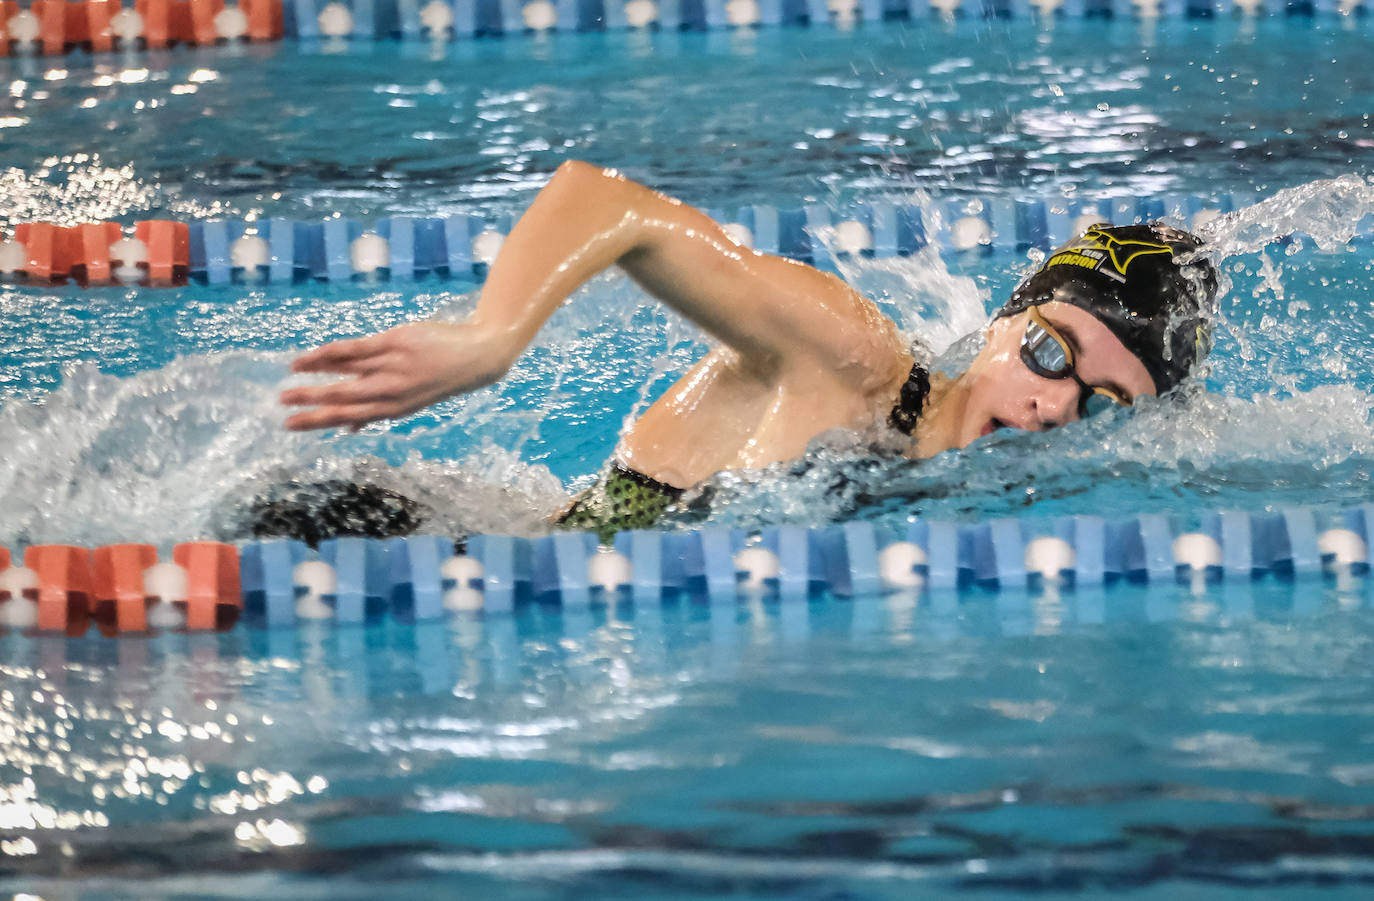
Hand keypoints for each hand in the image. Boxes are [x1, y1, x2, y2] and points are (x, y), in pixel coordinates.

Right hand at [279, 320, 513, 430]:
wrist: (476, 356)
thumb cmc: (439, 378)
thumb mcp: (412, 403)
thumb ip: (379, 412)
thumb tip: (349, 428)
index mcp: (394, 410)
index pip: (348, 418)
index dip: (317, 422)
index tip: (290, 424)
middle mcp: (391, 392)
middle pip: (343, 398)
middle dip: (309, 401)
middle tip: (281, 402)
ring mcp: (392, 367)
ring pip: (345, 372)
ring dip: (314, 373)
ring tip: (290, 374)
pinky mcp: (395, 342)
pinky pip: (356, 348)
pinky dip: (330, 352)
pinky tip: (312, 355)